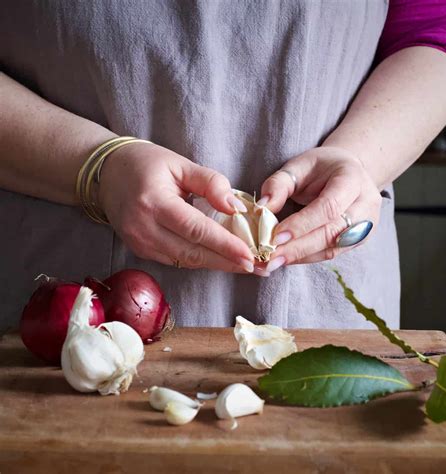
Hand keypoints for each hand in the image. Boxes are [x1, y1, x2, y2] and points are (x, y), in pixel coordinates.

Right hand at [99, 142, 254, 272]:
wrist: (107, 174)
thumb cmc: (145, 164)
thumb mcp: (180, 164)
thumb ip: (211, 183)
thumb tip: (237, 208)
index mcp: (154, 203)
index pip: (196, 230)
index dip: (225, 245)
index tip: (250, 255)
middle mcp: (144, 228)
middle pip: (193, 253)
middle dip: (227, 262)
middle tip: (257, 266)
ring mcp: (140, 243)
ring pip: (186, 261)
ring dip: (217, 265)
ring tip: (245, 265)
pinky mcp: (141, 250)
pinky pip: (176, 260)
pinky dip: (200, 260)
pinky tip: (221, 259)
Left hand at [259, 146, 381, 271]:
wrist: (348, 172)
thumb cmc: (320, 168)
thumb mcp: (298, 166)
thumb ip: (279, 185)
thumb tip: (262, 208)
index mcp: (353, 178)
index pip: (329, 207)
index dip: (302, 224)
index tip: (275, 237)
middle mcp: (366, 203)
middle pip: (332, 232)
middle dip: (298, 247)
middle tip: (269, 258)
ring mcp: (366, 224)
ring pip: (332, 248)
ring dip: (300, 257)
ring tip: (272, 263)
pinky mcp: (359, 240)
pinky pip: (331, 253)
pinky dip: (306, 258)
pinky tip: (285, 259)